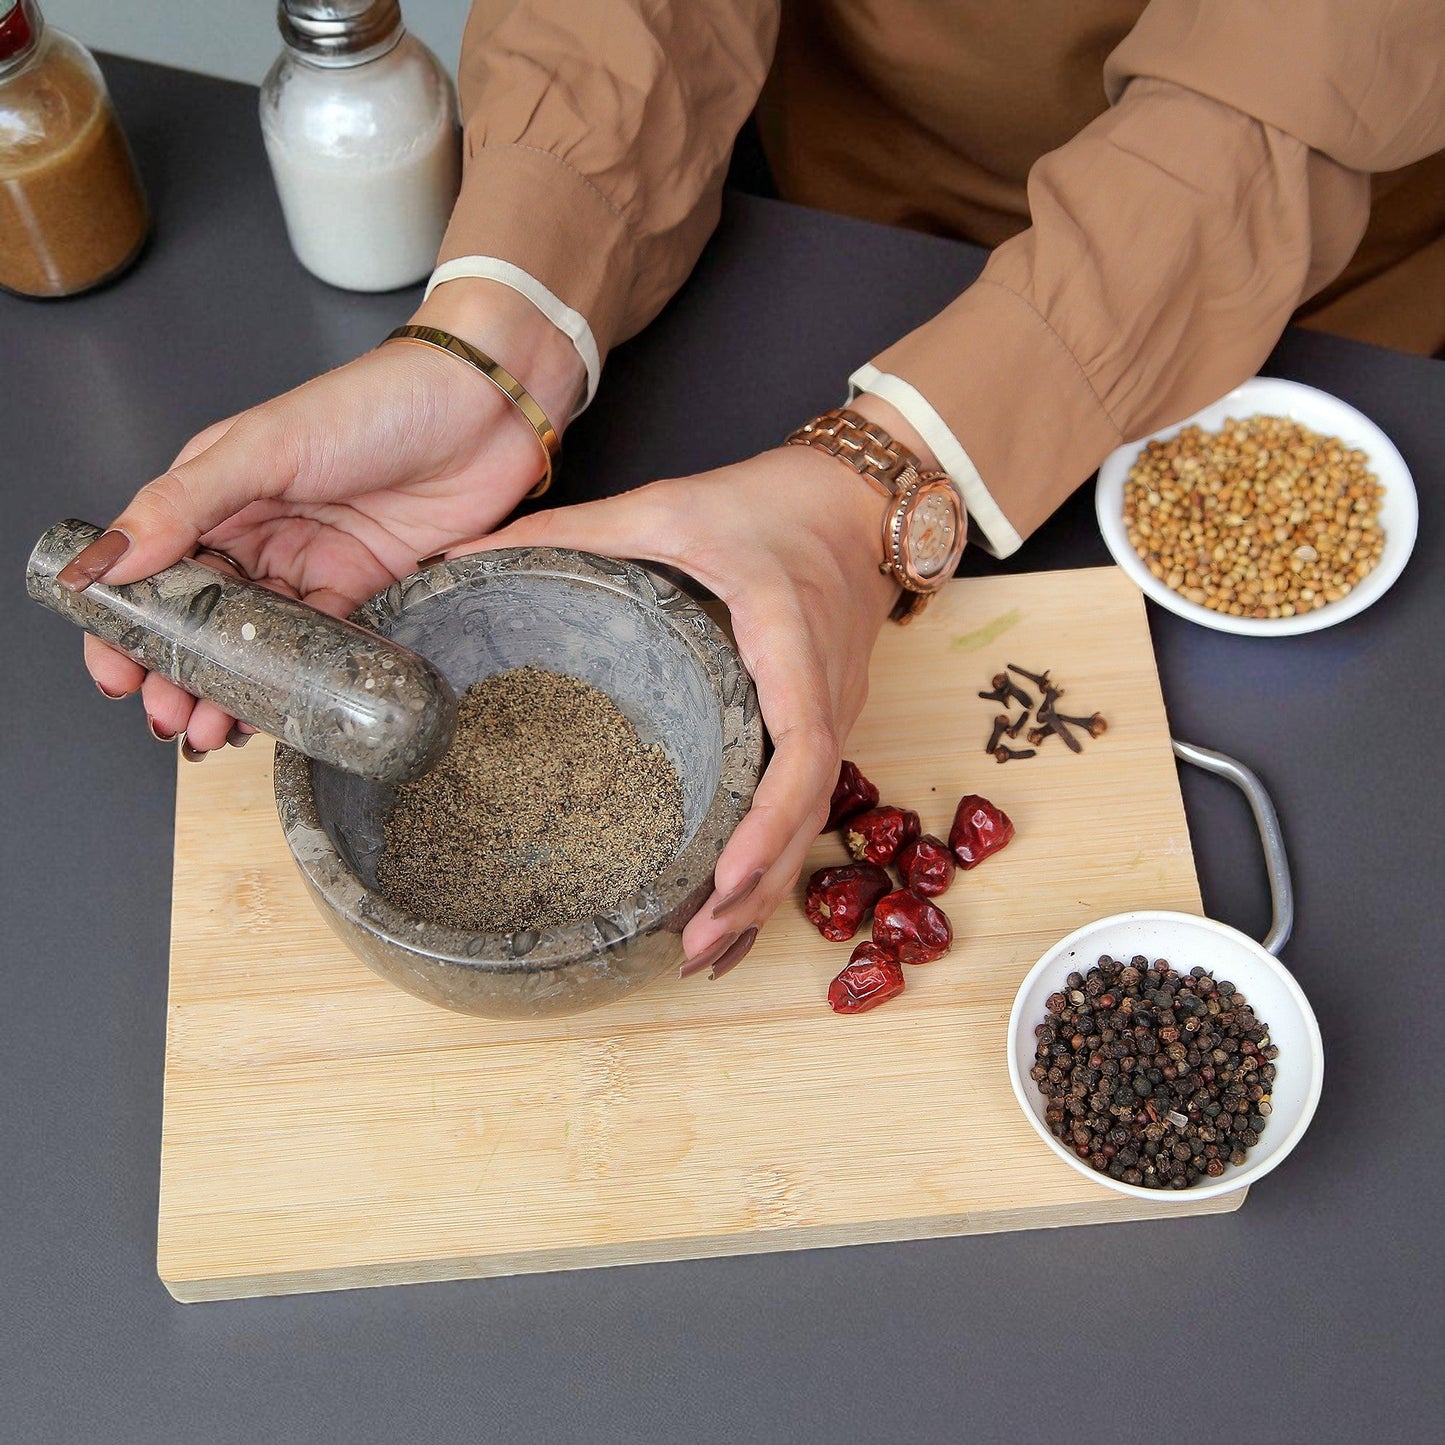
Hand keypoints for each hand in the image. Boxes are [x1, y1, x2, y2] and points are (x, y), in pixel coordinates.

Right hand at [68, 279, 585, 754]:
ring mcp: (315, 565)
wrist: (483, 409)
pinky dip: (296, 685)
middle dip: (179, 674)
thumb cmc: (373, 405)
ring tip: (213, 734)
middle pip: (205, 619)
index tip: (114, 677)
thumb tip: (105, 563)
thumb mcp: (264, 448)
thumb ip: (185, 505)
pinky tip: (277, 717)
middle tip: (168, 721)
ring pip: (259, 644)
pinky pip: (323, 649)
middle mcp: (261, 532)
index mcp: (219, 493)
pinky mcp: (369, 590)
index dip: (129, 627)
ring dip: (232, 691)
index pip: (155, 570)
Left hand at [459, 426, 961, 978]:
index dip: (767, 824)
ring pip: (813, 819)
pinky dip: (777, 858)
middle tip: (694, 946)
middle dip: (758, 888)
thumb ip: (573, 530)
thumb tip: (465, 551)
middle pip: (808, 812)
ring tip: (708, 948)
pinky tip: (740, 903)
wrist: (857, 501)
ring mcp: (836, 713)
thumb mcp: (668, 505)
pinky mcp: (827, 721)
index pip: (800, 750)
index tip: (722, 878)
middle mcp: (826, 693)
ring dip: (768, 888)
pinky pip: (811, 802)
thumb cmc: (770, 504)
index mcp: (789, 643)